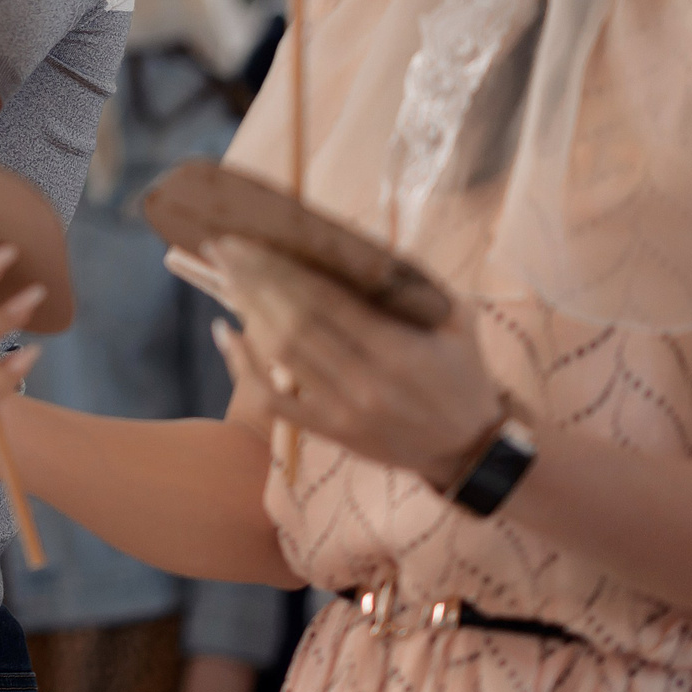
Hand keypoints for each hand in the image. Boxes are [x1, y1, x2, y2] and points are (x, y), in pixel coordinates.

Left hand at [207, 236, 503, 488]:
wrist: (468, 451)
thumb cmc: (463, 376)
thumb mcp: (457, 322)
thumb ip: (416, 285)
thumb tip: (361, 245)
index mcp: (399, 351)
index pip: (326, 301)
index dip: (283, 269)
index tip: (252, 241)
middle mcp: (366, 382)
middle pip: (294, 323)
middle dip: (253, 281)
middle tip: (223, 247)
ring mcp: (343, 411)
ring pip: (281, 355)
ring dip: (247, 311)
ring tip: (226, 276)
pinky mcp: (330, 432)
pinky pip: (274, 400)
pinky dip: (244, 367)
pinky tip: (227, 333)